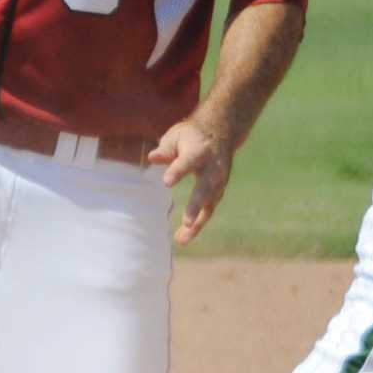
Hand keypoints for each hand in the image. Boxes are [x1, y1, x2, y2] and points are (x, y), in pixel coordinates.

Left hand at [148, 115, 235, 245]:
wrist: (220, 133)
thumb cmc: (191, 136)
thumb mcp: (176, 136)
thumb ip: (165, 149)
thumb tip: (152, 158)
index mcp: (199, 150)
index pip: (188, 161)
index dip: (178, 171)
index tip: (166, 182)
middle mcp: (213, 167)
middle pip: (205, 188)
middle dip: (196, 205)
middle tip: (186, 222)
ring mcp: (219, 181)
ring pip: (209, 204)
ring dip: (197, 223)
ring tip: (181, 239)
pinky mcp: (218, 192)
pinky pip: (209, 211)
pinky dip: (198, 225)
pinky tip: (184, 237)